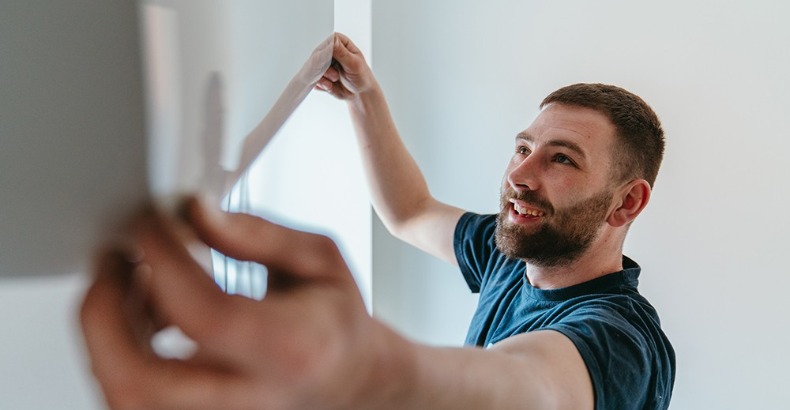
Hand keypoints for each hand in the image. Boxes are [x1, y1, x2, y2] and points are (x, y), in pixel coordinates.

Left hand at [80, 199, 409, 408]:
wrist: (348, 378)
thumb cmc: (335, 324)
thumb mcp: (320, 260)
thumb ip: (258, 234)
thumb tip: (195, 214)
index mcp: (294, 349)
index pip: (206, 314)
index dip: (164, 260)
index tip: (150, 226)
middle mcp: (251, 398)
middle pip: (141, 381)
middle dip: (104, 314)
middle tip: (112, 262)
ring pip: (125, 397)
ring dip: (107, 334)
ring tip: (128, 284)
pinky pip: (133, 399)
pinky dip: (119, 354)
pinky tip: (141, 317)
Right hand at [316, 33, 375, 99]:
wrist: (361, 94)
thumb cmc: (362, 77)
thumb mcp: (354, 64)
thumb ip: (342, 53)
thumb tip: (333, 40)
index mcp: (341, 43)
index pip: (327, 40)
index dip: (324, 50)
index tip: (326, 60)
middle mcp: (331, 52)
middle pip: (317, 54)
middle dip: (324, 67)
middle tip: (335, 75)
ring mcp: (325, 64)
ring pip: (314, 68)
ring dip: (324, 77)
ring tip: (335, 80)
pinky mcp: (321, 75)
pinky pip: (315, 79)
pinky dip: (322, 84)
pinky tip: (330, 86)